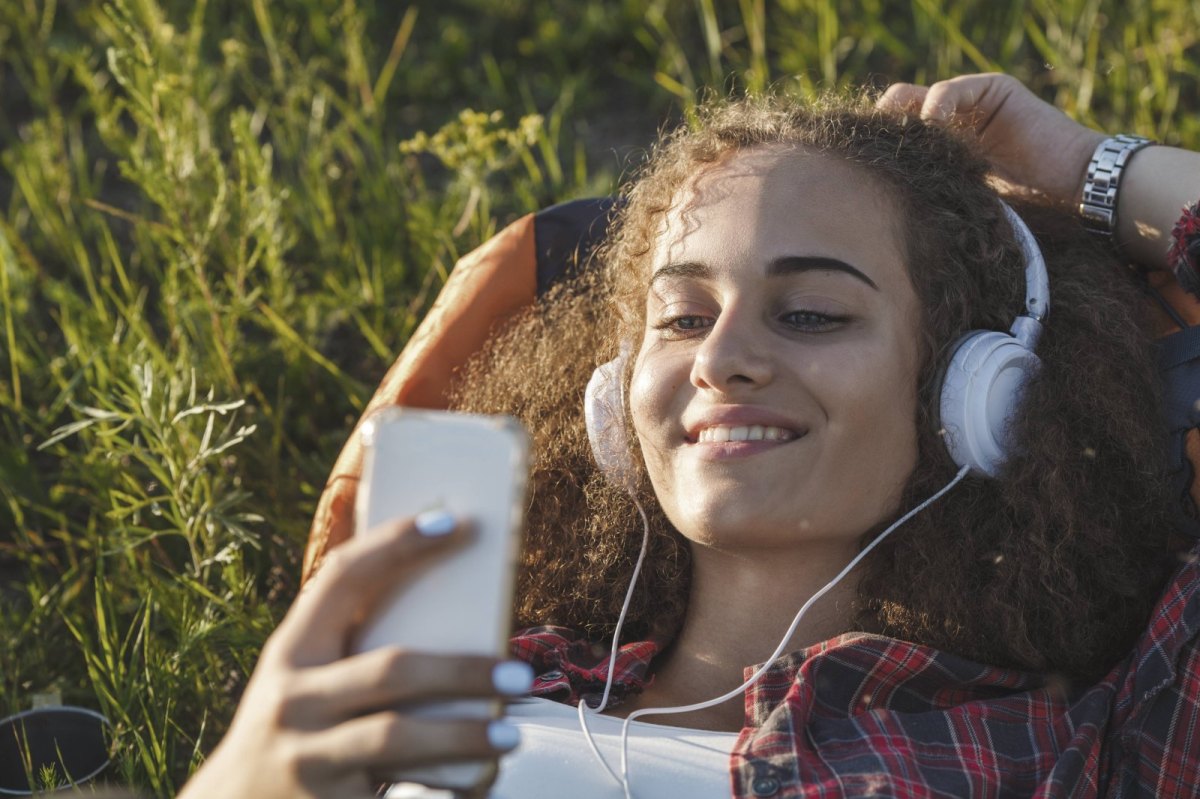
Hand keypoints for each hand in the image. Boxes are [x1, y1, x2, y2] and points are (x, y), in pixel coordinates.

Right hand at [177, 513, 530, 798]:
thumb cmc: (296, 727)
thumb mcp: (305, 680)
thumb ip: (355, 649)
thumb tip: (460, 612)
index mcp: (291, 651)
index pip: (343, 578)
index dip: (394, 543)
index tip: (451, 519)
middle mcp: (293, 700)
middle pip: (390, 670)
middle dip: (460, 669)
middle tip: (518, 674)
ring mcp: (306, 757)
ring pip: (395, 739)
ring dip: (462, 735)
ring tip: (510, 736)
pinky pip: (397, 794)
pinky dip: (444, 788)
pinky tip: (484, 781)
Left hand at [877, 73, 1103, 208]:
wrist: (1074, 193)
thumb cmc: (1019, 211)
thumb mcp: (956, 203)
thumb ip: (923, 192)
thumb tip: (869, 207)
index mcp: (937, 151)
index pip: (892, 139)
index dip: (872, 149)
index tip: (851, 169)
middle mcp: (951, 123)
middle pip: (895, 114)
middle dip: (878, 132)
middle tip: (864, 154)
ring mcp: (971, 103)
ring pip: (915, 99)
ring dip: (902, 122)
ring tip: (899, 148)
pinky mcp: (993, 90)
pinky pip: (950, 92)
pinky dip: (934, 109)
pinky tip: (931, 129)